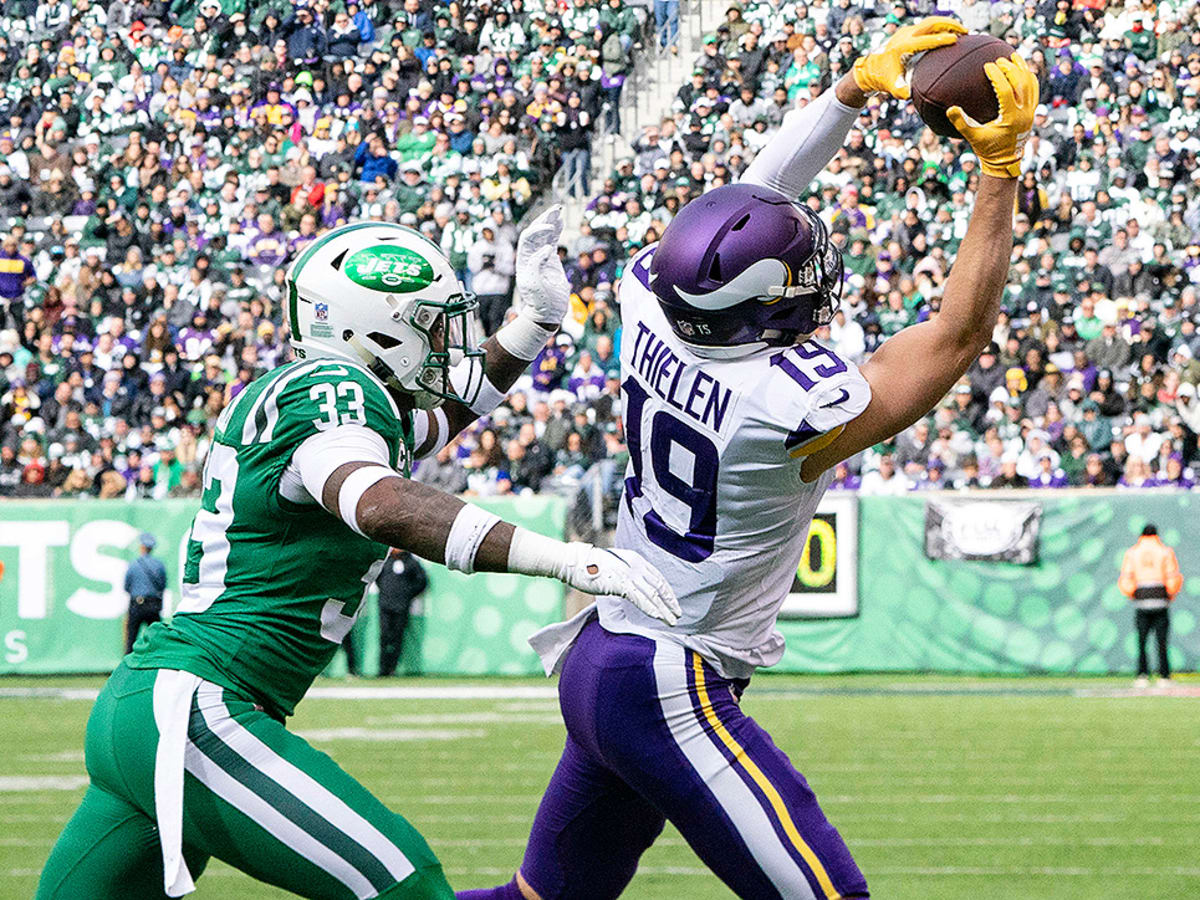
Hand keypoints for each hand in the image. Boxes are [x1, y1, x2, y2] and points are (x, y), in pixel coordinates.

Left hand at [515, 204, 568, 326]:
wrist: (547, 312)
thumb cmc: (540, 301)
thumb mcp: (535, 284)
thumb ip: (537, 265)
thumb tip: (548, 248)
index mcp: (524, 260)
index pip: (528, 237)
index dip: (538, 229)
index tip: (550, 228)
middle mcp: (531, 256)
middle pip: (536, 231)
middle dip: (544, 219)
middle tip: (555, 209)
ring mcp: (541, 257)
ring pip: (545, 234)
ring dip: (551, 222)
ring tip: (559, 210)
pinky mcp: (551, 260)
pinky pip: (553, 241)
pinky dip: (557, 231)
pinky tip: (561, 222)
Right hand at [557, 543, 681, 625]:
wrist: (573, 562)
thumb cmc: (589, 565)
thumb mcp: (613, 565)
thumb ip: (624, 573)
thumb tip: (630, 584)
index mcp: (635, 559)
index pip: (657, 576)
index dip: (667, 591)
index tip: (673, 602)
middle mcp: (635, 565)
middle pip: (659, 585)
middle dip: (670, 601)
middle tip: (678, 614)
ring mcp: (629, 574)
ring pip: (653, 594)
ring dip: (665, 609)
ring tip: (672, 621)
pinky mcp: (621, 584)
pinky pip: (640, 599)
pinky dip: (651, 609)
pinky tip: (658, 617)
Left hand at [852, 16, 964, 98]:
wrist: (871, 69)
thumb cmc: (884, 79)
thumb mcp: (892, 88)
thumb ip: (902, 91)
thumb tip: (910, 95)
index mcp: (902, 47)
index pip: (925, 41)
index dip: (941, 39)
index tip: (956, 40)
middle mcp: (904, 36)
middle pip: (931, 24)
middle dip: (949, 25)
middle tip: (965, 32)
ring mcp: (906, 31)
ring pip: (930, 22)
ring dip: (947, 24)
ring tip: (963, 31)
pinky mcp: (908, 31)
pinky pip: (927, 26)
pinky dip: (941, 27)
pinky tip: (952, 33)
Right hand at [947, 54, 1038, 178]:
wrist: (1005, 161)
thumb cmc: (987, 149)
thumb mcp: (973, 137)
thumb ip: (961, 123)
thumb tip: (950, 108)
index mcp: (1010, 118)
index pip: (1006, 90)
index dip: (997, 76)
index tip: (988, 65)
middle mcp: (1024, 113)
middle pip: (1021, 83)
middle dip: (1010, 68)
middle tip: (999, 60)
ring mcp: (1030, 112)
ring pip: (1030, 84)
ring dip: (1022, 68)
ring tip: (1013, 56)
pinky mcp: (1032, 111)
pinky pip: (1034, 90)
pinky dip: (1029, 78)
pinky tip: (1023, 69)